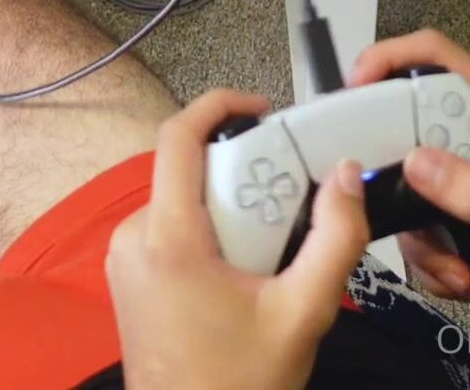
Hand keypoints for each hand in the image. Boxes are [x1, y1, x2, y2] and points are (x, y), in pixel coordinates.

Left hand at [107, 89, 370, 389]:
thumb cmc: (238, 383)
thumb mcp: (303, 312)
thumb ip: (334, 239)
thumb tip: (346, 176)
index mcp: (167, 239)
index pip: (178, 137)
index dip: (219, 106)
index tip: (262, 110)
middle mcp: (133, 238)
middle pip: (188, 170)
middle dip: (242, 174)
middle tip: (290, 203)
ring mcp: (123, 259)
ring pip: (181, 201)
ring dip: (228, 208)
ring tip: (273, 250)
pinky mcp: (127, 277)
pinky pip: (169, 229)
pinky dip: (208, 232)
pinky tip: (244, 270)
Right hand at [349, 30, 469, 328]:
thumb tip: (416, 162)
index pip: (434, 54)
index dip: (388, 57)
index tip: (353, 90)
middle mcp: (466, 128)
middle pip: (397, 114)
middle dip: (384, 162)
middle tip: (377, 194)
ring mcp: (446, 165)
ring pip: (391, 176)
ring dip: (412, 227)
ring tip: (452, 257)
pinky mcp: (432, 198)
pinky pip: (398, 214)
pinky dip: (420, 249)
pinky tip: (456, 267)